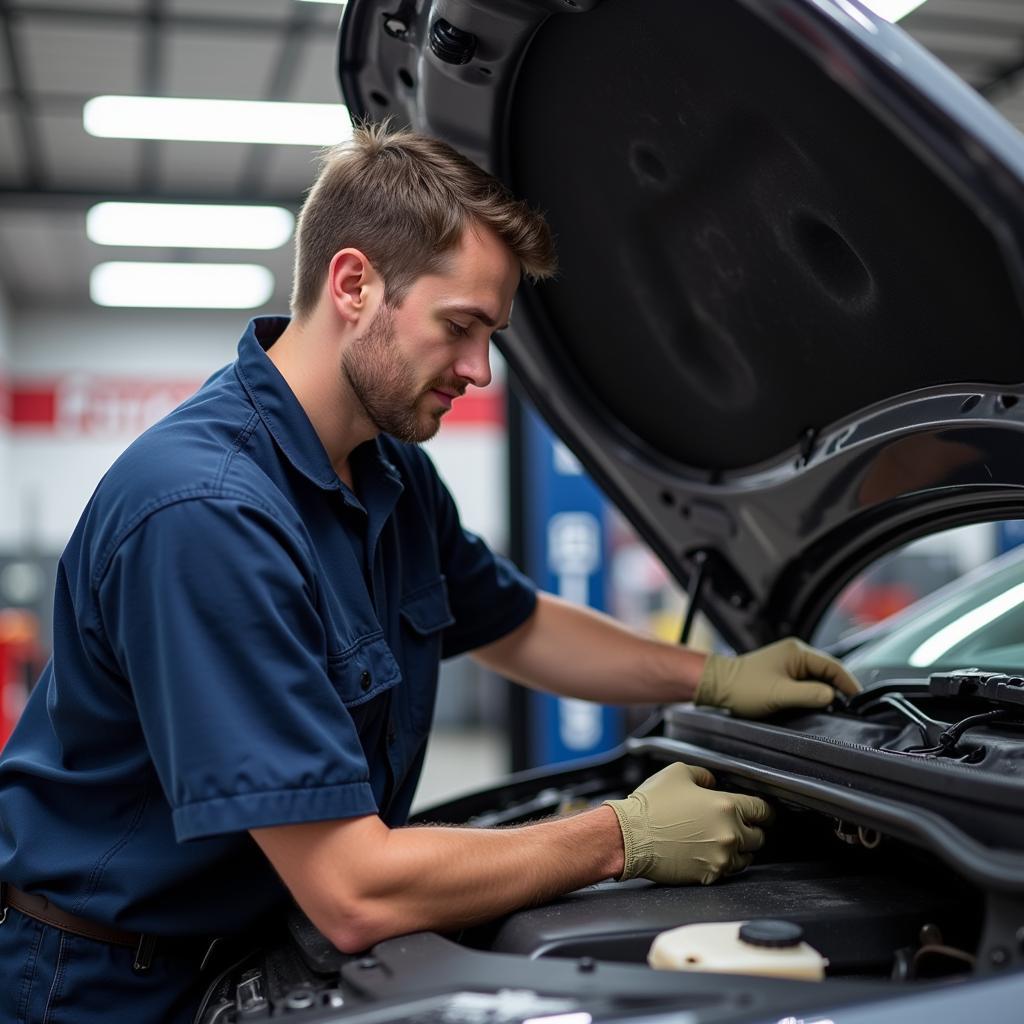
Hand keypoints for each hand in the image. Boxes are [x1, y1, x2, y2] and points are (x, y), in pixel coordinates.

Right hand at [603, 762, 772, 884]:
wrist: (630, 836)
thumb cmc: (652, 805)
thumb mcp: (679, 773)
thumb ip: (704, 775)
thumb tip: (713, 784)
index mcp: (727, 806)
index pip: (763, 811)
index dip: (764, 811)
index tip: (762, 813)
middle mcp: (730, 834)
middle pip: (759, 837)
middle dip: (750, 830)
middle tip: (735, 826)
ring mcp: (721, 858)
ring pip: (746, 858)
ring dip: (738, 850)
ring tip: (717, 841)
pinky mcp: (709, 875)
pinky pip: (726, 871)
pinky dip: (720, 863)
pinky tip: (704, 853)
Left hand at [696, 637, 860, 718]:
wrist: (717, 685)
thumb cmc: (744, 688)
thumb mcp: (780, 694)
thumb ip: (809, 695)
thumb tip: (833, 696)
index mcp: (798, 651)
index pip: (834, 667)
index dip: (849, 684)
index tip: (860, 702)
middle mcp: (796, 652)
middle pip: (828, 671)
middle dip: (840, 688)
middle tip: (851, 709)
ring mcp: (789, 661)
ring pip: (818, 677)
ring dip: (826, 691)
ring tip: (837, 709)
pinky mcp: (782, 672)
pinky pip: (806, 681)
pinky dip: (814, 692)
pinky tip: (817, 705)